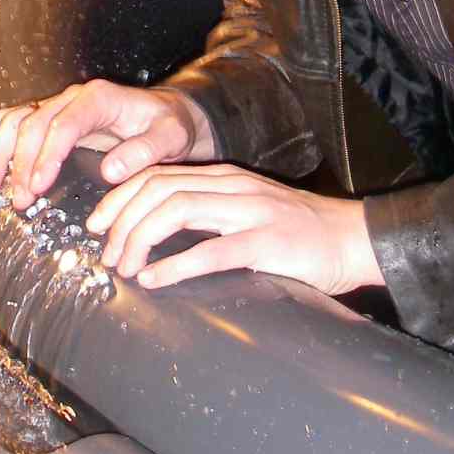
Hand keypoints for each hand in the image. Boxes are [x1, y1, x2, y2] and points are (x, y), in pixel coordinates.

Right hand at [0, 80, 216, 209]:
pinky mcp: (50, 118)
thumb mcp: (170, 138)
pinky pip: (12, 121)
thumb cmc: (169, 126)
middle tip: (18, 200)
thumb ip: (145, 152)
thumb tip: (111, 170)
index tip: (38, 186)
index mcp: (100, 99)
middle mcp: (73, 98)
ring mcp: (58, 106)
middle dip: (19, 163)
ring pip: (15, 120)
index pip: (63, 124)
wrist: (168, 115)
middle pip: (32, 123)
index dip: (46, 155)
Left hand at [87, 163, 378, 294]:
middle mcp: (233, 187)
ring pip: (176, 210)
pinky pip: (211, 251)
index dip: (119, 198)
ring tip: (126, 268)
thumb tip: (158, 239)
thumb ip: (211, 216)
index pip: (157, 175)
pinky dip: (175, 265)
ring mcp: (251, 212)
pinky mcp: (268, 243)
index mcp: (226, 178)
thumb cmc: (301, 236)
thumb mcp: (249, 212)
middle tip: (106, 254)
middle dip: (121, 220)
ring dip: (140, 239)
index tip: (96, 226)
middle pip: (157, 188)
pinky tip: (154, 279)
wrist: (357, 239)